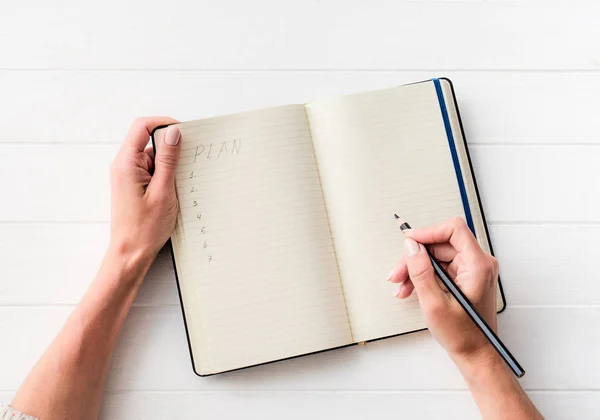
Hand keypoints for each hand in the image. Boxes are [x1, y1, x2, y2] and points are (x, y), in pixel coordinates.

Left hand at [109, 117, 181, 263]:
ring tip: (179, 185)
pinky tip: (174, 190)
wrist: (131, 254)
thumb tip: (173, 132)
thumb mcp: (163, 191)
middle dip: (170, 147)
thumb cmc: (144, 229)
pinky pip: (151, 170)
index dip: (163, 123)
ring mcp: (128, 176)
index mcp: (126, 164)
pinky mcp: (134, 185)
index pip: (141, 127)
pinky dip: (165, 175)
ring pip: (152, 157)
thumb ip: (168, 160)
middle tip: (187, 161)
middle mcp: (123, 166)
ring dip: (169, 165)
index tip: (183, 131)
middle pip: (148, 140)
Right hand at [388, 217, 498, 359]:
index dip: (428, 232)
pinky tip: (411, 289)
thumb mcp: (434, 303)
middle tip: (397, 274)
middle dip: (415, 257)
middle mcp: (478, 263)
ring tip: (401, 287)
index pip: (453, 229)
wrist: (475, 355)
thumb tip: (412, 246)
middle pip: (440, 244)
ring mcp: (473, 270)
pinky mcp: (466, 277)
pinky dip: (424, 276)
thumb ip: (421, 270)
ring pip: (437, 256)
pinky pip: (440, 267)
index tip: (409, 241)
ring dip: (416, 268)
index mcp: (478, 265)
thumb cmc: (463, 335)